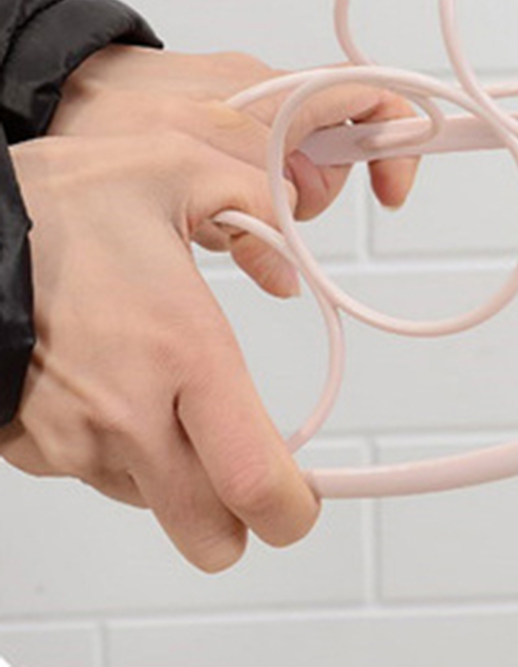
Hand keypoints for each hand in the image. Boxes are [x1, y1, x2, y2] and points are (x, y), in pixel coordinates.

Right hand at [0, 132, 320, 571]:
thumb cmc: (60, 202)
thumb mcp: (182, 169)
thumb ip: (259, 205)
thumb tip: (286, 271)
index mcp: (183, 351)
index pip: (252, 480)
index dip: (291, 510)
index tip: (303, 501)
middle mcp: (129, 411)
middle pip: (208, 532)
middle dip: (239, 516)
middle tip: (247, 468)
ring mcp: (72, 439)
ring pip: (154, 499)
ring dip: (177, 470)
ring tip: (164, 390)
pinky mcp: (31, 449)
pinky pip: (99, 473)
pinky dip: (122, 448)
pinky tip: (113, 385)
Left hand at [49, 45, 419, 295]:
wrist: (55, 91)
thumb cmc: (109, 114)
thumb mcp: (183, 168)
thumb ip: (248, 213)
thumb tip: (285, 269)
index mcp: (272, 92)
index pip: (367, 96)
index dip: (398, 139)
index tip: (392, 190)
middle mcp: (270, 100)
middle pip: (336, 156)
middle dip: (312, 195)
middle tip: (272, 214)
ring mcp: (251, 120)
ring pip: (298, 179)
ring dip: (273, 208)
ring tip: (222, 216)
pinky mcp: (230, 141)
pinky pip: (264, 183)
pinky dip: (252, 211)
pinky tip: (219, 226)